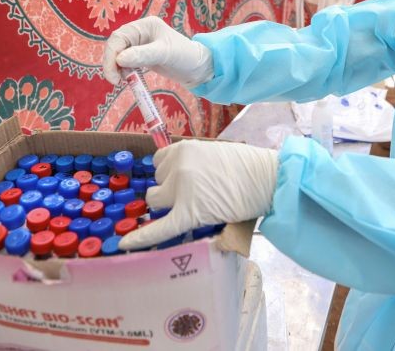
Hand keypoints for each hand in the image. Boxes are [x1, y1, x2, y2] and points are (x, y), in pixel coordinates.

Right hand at [102, 16, 213, 86]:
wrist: (198, 68)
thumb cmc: (185, 56)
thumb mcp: (164, 54)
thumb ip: (142, 55)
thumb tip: (119, 59)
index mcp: (145, 25)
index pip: (119, 37)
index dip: (112, 55)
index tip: (113, 74)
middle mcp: (141, 32)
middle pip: (116, 46)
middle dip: (112, 63)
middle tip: (115, 81)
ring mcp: (140, 44)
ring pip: (118, 55)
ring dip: (117, 68)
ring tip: (124, 80)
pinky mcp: (142, 56)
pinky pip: (125, 62)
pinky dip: (124, 71)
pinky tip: (130, 79)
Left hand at [119, 140, 279, 249]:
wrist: (270, 179)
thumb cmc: (248, 167)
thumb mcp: (214, 153)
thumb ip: (192, 162)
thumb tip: (176, 179)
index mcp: (184, 148)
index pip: (158, 162)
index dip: (169, 174)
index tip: (184, 180)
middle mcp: (178, 165)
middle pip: (157, 183)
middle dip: (171, 191)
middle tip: (197, 194)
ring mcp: (182, 188)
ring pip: (156, 202)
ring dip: (169, 206)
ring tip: (195, 206)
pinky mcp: (189, 212)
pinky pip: (160, 227)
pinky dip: (142, 237)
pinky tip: (125, 245)